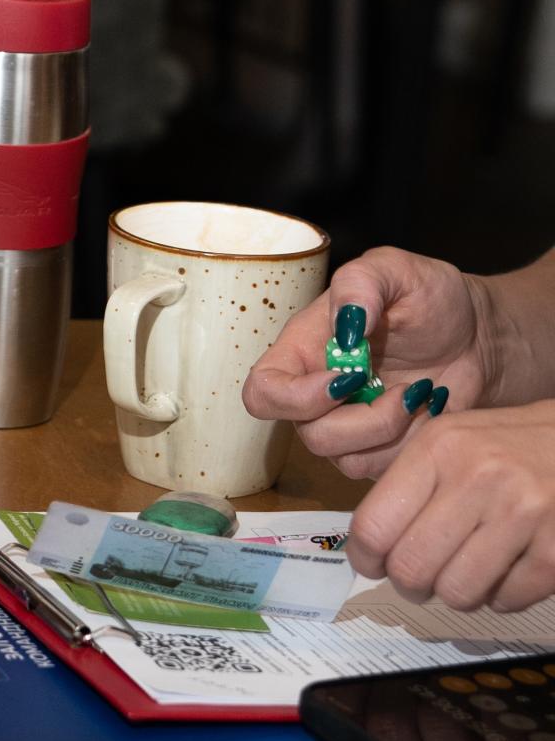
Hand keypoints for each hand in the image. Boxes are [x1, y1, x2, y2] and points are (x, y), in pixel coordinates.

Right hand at [242, 247, 498, 480]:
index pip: (263, 392)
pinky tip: (432, 409)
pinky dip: (415, 444)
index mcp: (304, 351)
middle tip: (407, 389)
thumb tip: (346, 326)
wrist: (477, 335)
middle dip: (367, 420)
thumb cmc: (431, 298)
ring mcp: (349, 428)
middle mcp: (318, 396)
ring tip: (425, 394)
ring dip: (396, 432)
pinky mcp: (381, 451)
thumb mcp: (397, 271)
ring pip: (349, 461)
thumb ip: (362, 283)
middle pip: (311, 436)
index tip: (347, 378)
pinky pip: (385, 469)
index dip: (294, 398)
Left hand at [348, 398, 554, 609]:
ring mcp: (522, 513)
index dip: (366, 559)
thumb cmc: (512, 446)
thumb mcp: (453, 440)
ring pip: (456, 593)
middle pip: (410, 569)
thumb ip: (410, 487)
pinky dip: (502, 595)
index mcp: (439, 447)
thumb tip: (368, 547)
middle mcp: (478, 476)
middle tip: (422, 577)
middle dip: (410, 584)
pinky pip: (505, 601)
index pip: (374, 525)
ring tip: (470, 569)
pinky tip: (509, 567)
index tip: (373, 565)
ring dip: (458, 592)